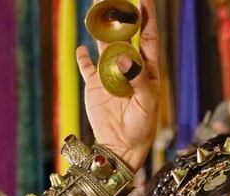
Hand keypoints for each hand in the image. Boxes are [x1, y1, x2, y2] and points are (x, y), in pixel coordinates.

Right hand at [76, 0, 159, 170]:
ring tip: (95, 12)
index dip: (146, 19)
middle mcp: (129, 68)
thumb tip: (125, 57)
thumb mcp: (146, 104)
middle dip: (119, 17)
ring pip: (103, 47)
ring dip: (99, 31)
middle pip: (123, 37)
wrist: (121, 147)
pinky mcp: (95, 85)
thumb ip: (137, 79)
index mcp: (147, 70)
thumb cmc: (141, 128)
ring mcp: (110, 75)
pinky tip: (81, 48)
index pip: (147, 39)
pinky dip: (83, 57)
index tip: (144, 0)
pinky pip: (86, 67)